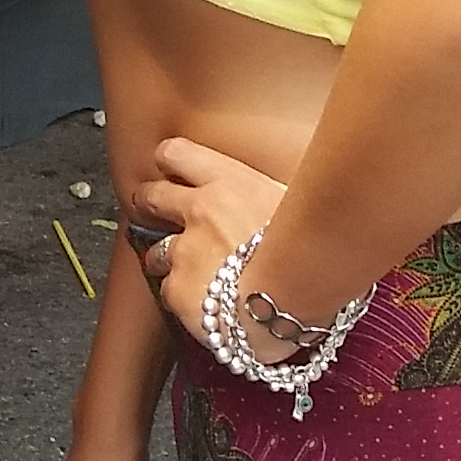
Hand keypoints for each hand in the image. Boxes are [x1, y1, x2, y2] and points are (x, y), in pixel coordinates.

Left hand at [126, 135, 292, 340]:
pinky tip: (206, 306)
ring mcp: (184, 251)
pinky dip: (183, 299)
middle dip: (150, 204)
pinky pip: (169, 292)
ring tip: (194, 275)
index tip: (172, 172)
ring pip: (154, 251)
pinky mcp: (177, 290)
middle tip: (155, 213)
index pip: (176, 153)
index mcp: (230, 183)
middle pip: (151, 196)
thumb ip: (269, 195)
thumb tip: (271, 195)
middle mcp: (200, 211)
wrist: (296, 304)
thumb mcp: (297, 206)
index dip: (170, 163)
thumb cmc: (311, 256)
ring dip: (167, 260)